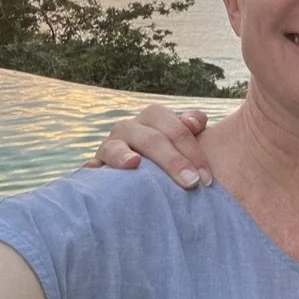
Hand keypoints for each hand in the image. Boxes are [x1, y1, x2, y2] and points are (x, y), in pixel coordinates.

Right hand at [83, 105, 211, 188]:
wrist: (144, 163)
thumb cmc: (171, 150)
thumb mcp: (183, 134)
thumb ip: (195, 122)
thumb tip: (192, 123)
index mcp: (154, 115)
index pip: (177, 129)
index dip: (194, 153)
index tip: (206, 179)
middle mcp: (130, 126)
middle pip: (152, 140)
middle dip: (173, 161)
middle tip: (191, 183)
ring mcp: (110, 144)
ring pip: (116, 147)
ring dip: (124, 156)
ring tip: (133, 164)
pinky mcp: (96, 163)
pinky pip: (92, 166)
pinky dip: (93, 169)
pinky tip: (94, 172)